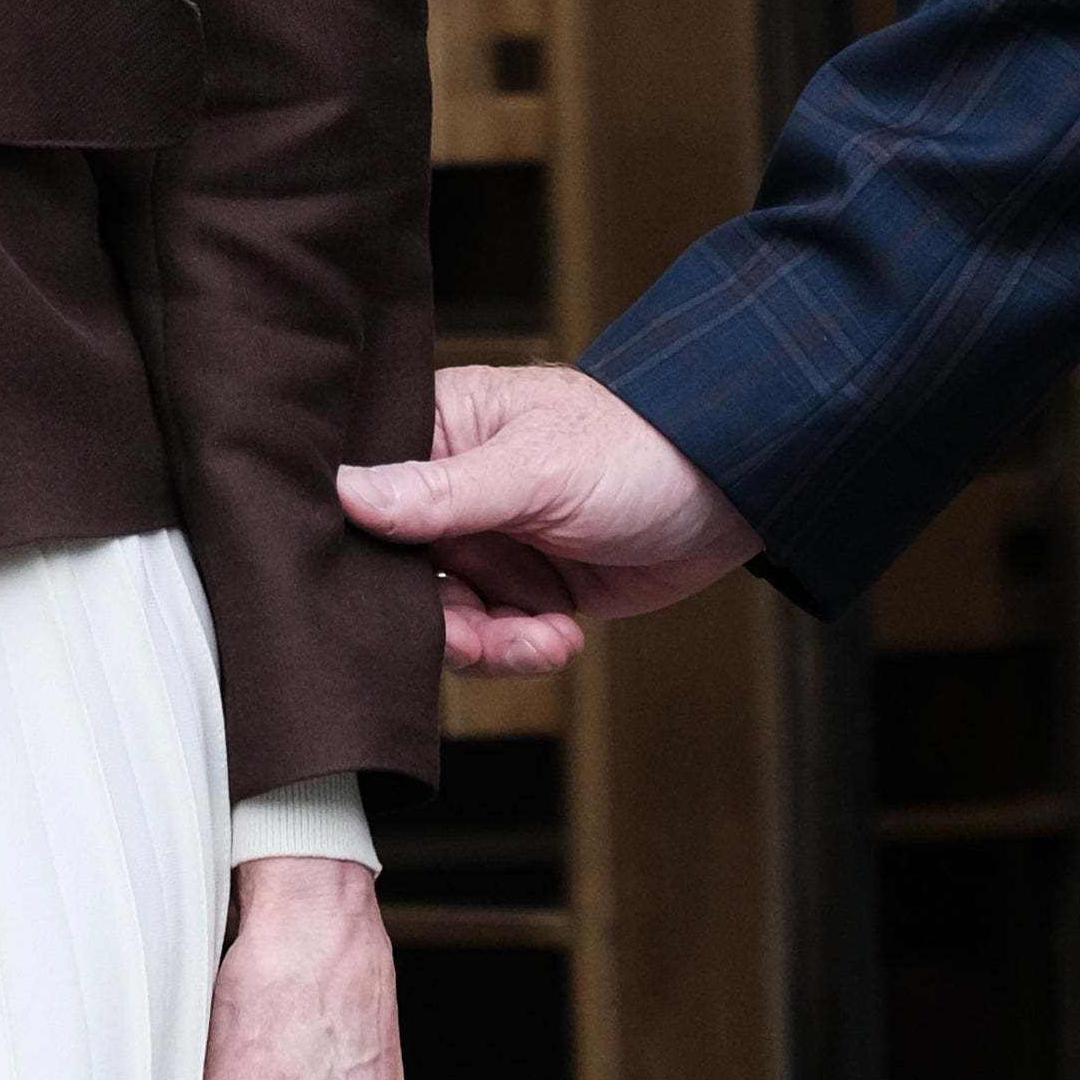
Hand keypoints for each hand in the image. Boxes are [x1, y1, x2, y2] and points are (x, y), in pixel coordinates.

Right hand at [332, 363, 763, 677]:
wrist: (735, 492)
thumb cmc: (638, 449)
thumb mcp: (536, 468)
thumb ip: (441, 492)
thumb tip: (344, 495)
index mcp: (437, 429)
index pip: (360, 489)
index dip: (357, 542)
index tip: (372, 587)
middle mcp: (448, 488)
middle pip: (395, 570)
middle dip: (435, 618)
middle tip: (473, 638)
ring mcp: (485, 542)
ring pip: (442, 617)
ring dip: (488, 644)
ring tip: (539, 639)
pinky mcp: (523, 589)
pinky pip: (492, 639)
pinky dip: (523, 650)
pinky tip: (561, 636)